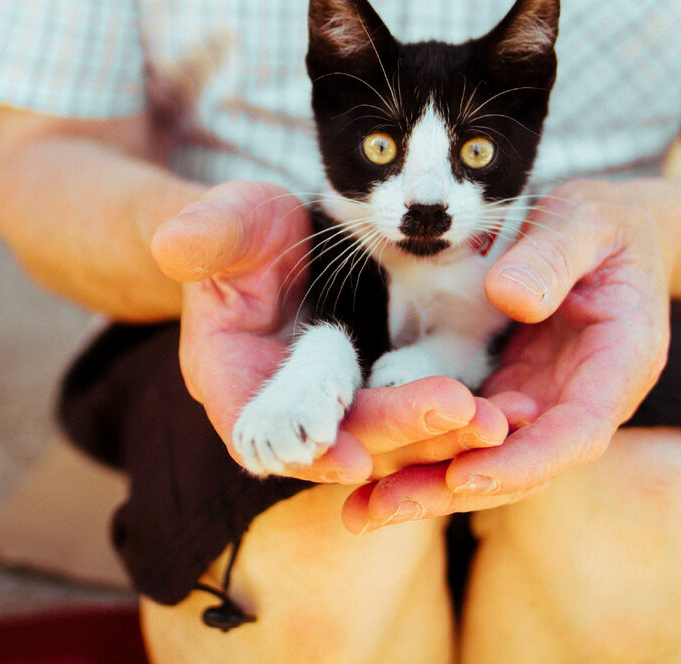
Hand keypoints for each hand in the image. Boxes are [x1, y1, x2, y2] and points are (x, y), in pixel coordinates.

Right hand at [150, 180, 530, 484]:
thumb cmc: (248, 229)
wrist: (287, 238)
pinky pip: (418, 412)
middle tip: (462, 418)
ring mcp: (337, 404)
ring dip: (441, 434)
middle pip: (339, 438)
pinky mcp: (381, 393)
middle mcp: (286, 405)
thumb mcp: (230, 221)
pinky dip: (458, 416)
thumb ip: (209, 234)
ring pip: (388, 434)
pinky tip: (508, 413)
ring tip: (497, 422)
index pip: (259, 429)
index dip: (302, 446)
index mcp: (232, 374)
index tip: (354, 459)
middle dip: (400, 432)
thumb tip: (172, 244)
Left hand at [341, 179, 672, 531]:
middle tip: (383, 506)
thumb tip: (510, 298)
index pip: (575, 433)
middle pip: (525, 465)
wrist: (616, 232)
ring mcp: (544, 401)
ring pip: (492, 459)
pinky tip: (373, 469)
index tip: (462, 477)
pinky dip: (428, 452)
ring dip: (430, 486)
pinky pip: (472, 433)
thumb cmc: (607, 223)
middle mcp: (582, 399)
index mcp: (619, 366)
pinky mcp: (512, 393)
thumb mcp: (587, 220)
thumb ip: (554, 255)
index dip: (522, 461)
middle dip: (455, 490)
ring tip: (362, 509)